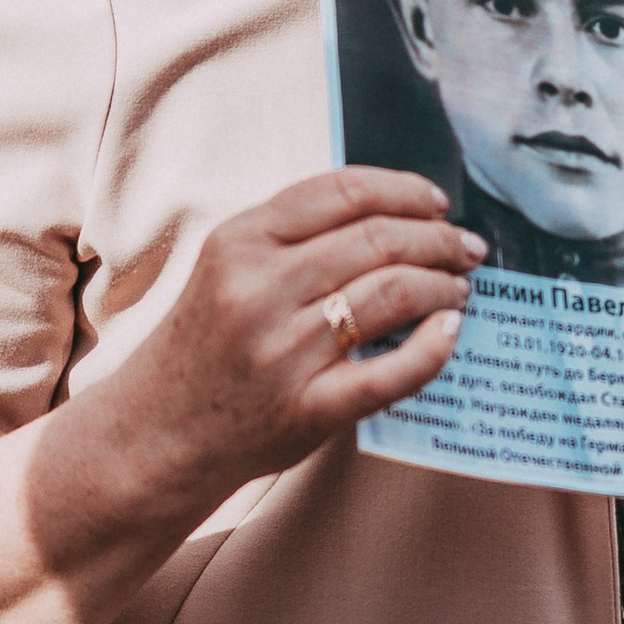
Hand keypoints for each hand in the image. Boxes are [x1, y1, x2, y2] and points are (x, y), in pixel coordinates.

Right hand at [122, 166, 486, 503]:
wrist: (157, 433)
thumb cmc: (207, 345)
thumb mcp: (228, 268)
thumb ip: (293, 235)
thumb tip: (394, 210)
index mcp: (240, 241)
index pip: (344, 191)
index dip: (405, 190)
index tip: (436, 203)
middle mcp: (259, 289)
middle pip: (379, 238)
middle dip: (438, 238)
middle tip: (465, 248)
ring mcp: (284, 352)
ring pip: (393, 292)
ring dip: (443, 285)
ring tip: (459, 288)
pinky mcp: (307, 409)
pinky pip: (391, 372)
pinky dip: (434, 347)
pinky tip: (451, 331)